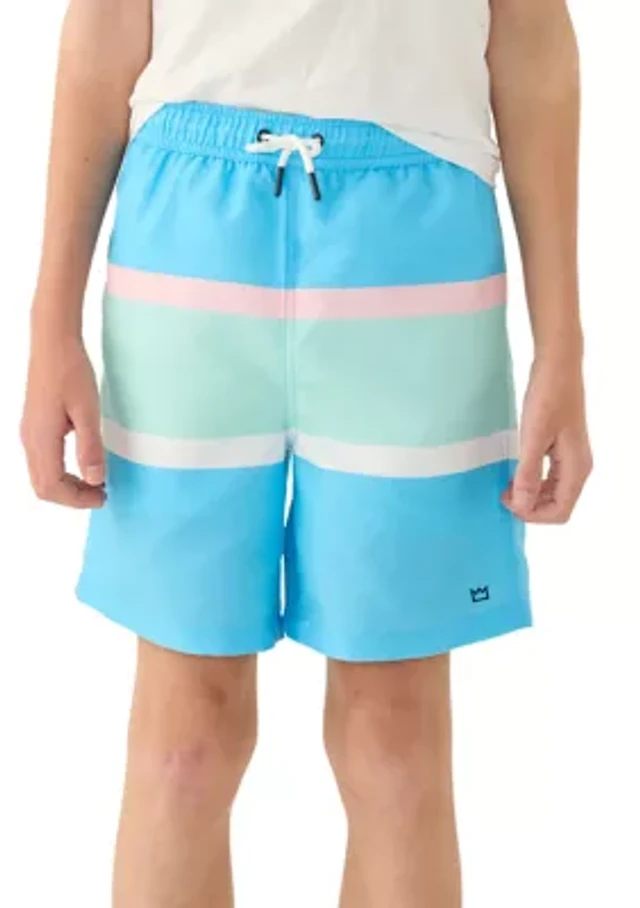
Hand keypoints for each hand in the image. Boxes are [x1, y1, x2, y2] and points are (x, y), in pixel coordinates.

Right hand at [22, 332, 105, 508]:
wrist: (53, 342)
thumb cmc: (71, 372)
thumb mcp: (88, 411)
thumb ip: (90, 447)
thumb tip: (95, 480)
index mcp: (41, 440)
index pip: (52, 487)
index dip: (77, 499)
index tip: (103, 497)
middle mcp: (30, 440)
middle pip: (43, 486)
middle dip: (72, 497)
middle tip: (101, 494)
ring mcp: (30, 433)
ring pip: (42, 475)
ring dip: (67, 485)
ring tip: (96, 481)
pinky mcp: (35, 426)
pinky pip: (43, 461)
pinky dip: (62, 472)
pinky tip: (83, 463)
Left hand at [503, 358, 591, 523]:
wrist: (557, 365)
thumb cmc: (548, 396)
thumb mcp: (533, 436)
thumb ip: (528, 473)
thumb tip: (522, 505)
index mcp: (577, 468)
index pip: (560, 512)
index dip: (533, 514)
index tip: (507, 501)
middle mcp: (579, 467)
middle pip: (557, 505)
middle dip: (530, 506)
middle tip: (502, 493)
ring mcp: (572, 458)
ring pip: (553, 492)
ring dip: (530, 494)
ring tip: (506, 483)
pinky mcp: (562, 449)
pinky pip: (549, 477)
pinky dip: (532, 480)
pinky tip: (514, 471)